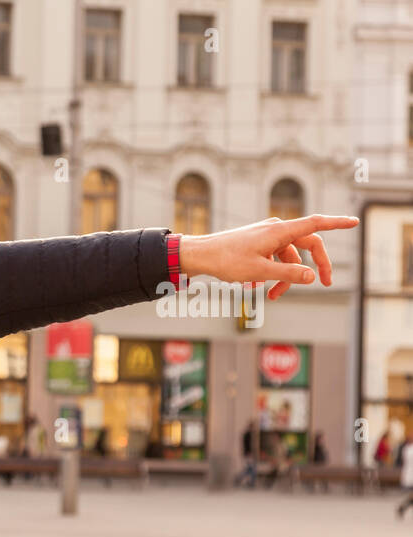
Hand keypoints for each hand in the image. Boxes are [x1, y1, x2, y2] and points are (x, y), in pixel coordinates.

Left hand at [178, 214, 357, 300]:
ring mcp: (266, 236)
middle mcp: (276, 229)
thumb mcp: (261, 271)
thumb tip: (313, 276)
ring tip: (270, 297)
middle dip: (315, 266)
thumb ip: (289, 274)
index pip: (316, 224)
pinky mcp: (256, 244)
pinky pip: (273, 258)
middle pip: (307, 245)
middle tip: (324, 285)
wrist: (199, 255)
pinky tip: (254, 288)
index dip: (337, 223)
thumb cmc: (227, 261)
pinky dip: (270, 273)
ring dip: (285, 277)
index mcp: (280, 231)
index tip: (354, 222)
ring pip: (288, 256)